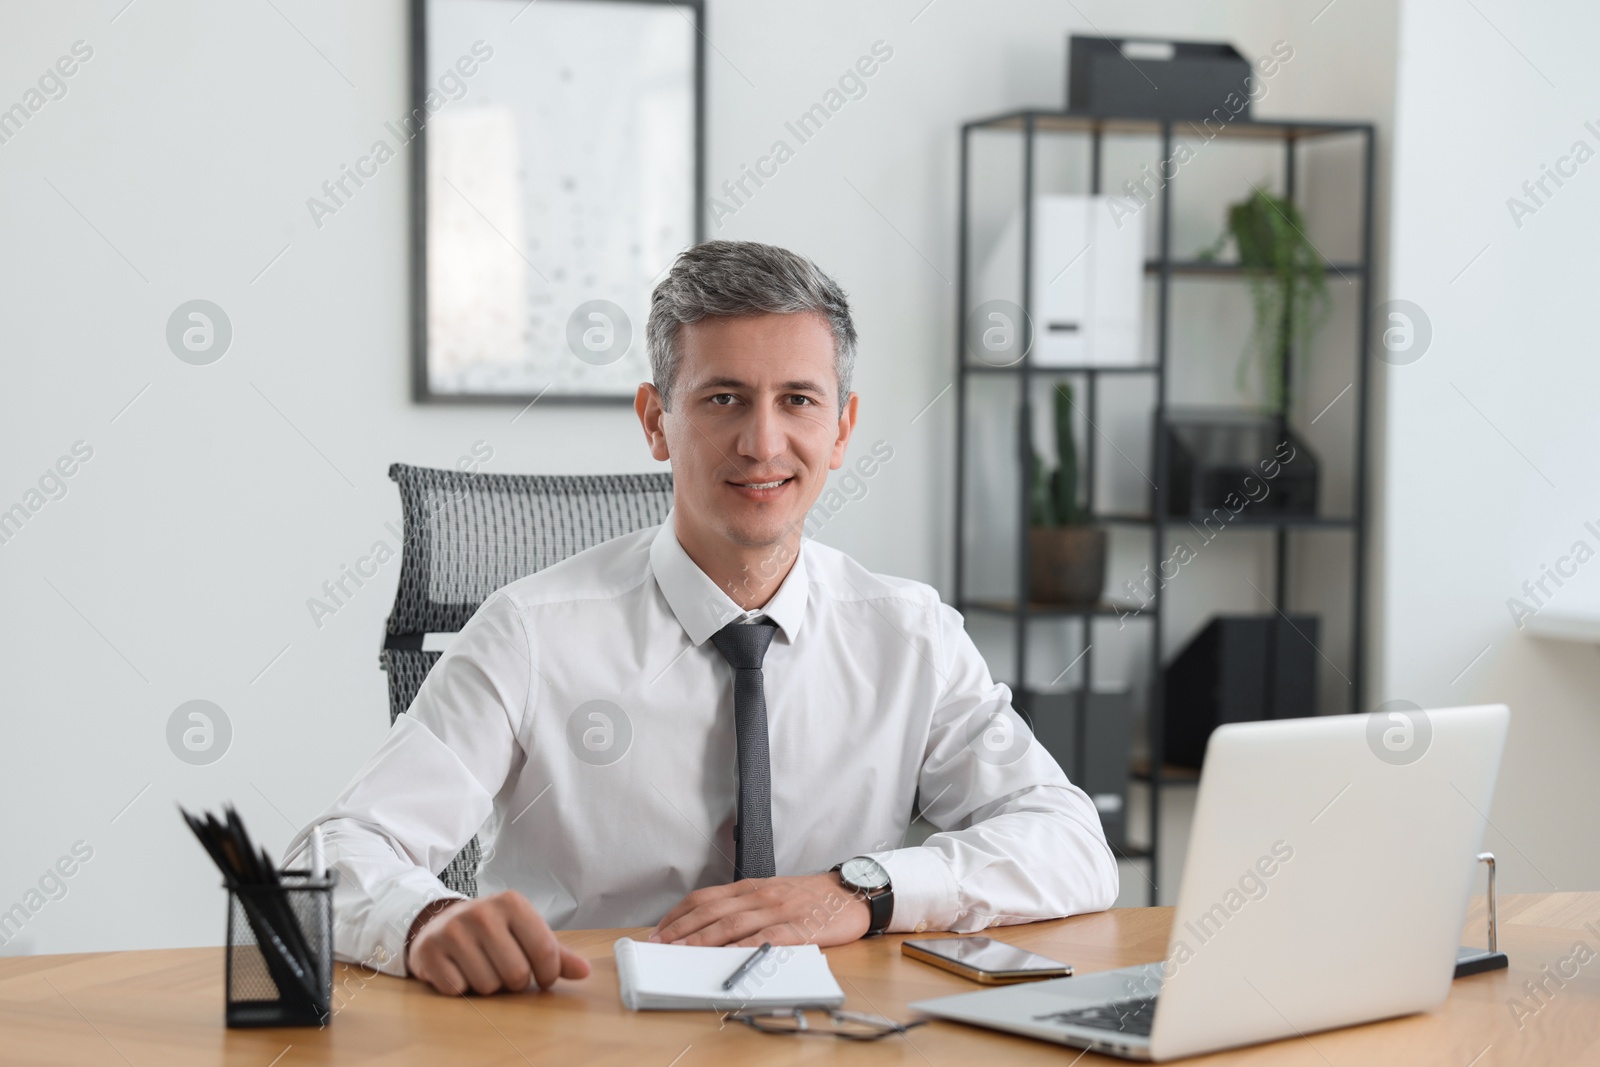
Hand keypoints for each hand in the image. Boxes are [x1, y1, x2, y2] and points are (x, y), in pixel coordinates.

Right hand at [406, 890, 591, 994]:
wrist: (438, 922)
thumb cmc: (491, 931)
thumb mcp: (525, 933)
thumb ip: (556, 953)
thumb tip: (585, 971)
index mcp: (512, 903)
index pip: (545, 952)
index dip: (548, 974)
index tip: (543, 977)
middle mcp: (482, 913)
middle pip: (517, 974)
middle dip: (515, 982)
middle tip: (506, 970)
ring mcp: (453, 931)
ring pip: (488, 986)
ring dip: (488, 986)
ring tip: (481, 967)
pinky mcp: (430, 951)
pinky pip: (458, 990)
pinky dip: (462, 988)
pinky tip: (459, 970)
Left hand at [650, 874, 869, 946]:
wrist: (851, 894)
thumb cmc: (810, 897)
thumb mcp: (773, 893)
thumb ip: (745, 906)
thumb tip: (710, 925)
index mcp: (751, 887)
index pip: (705, 897)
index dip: (679, 913)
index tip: (659, 929)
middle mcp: (760, 896)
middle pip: (712, 911)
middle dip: (681, 928)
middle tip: (659, 944)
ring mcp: (778, 910)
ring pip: (732, 924)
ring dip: (702, 939)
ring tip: (680, 952)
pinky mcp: (797, 928)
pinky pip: (765, 939)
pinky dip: (743, 949)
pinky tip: (726, 958)